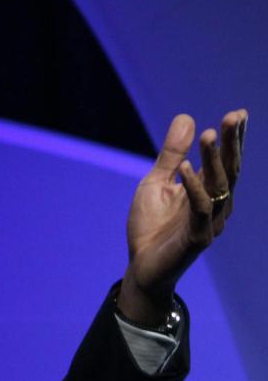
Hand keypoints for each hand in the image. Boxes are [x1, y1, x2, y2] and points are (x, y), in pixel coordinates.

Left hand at [118, 110, 246, 324]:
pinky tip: (186, 167)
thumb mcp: (156, 182)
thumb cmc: (151, 226)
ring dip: (214, 160)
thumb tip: (187, 118)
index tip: (239, 114)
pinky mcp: (198, 237)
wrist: (141, 266)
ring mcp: (210, 221)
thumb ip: (171, 154)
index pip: (226, 161)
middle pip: (230, 170)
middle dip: (233, 143)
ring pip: (218, 186)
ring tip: (208, 135)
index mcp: (207, 191)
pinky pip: (200, 209)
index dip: (233, 138)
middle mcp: (215, 204)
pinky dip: (194, 187)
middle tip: (234, 117)